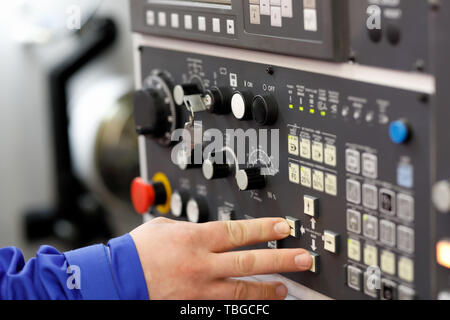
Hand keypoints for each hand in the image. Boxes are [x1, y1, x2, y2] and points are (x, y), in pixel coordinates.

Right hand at [130, 217, 311, 299]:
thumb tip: (211, 231)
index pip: (238, 232)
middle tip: (303, 258)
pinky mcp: (193, 306)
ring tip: (285, 287)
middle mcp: (201, 264)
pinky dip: (242, 307)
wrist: (116, 280)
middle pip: (249, 261)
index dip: (264, 229)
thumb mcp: (165, 226)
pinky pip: (223, 308)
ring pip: (242, 290)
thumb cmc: (138, 251)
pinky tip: (255, 305)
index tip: (284, 227)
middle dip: (280, 259)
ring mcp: (199, 289)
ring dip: (267, 288)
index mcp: (195, 239)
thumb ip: (192, 228)